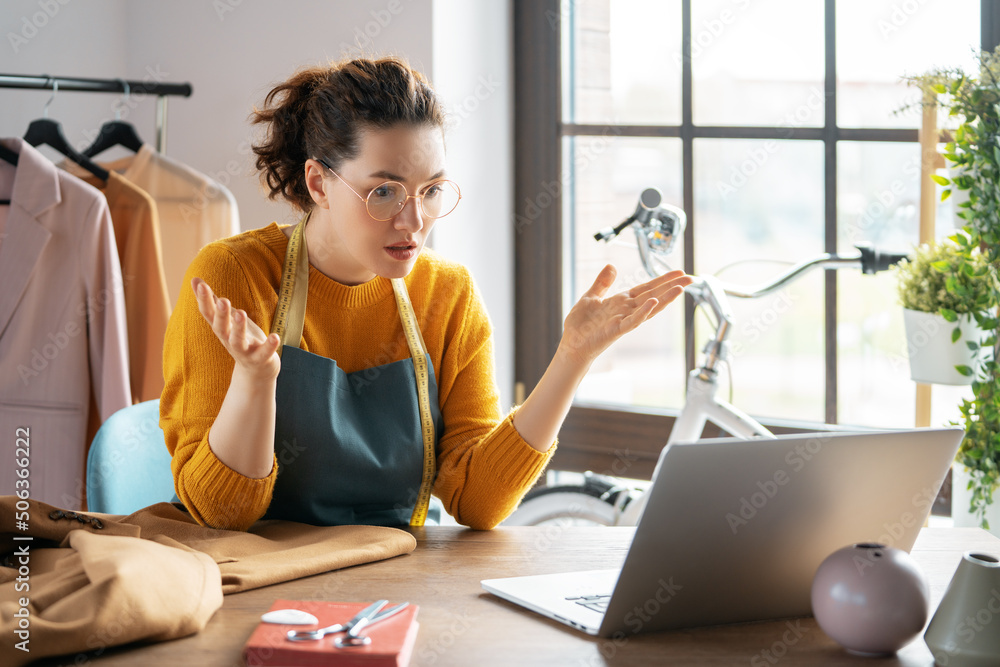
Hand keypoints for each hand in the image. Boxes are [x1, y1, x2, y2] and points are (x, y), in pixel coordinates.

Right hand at [192, 277, 280, 380]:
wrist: (255, 371)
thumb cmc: (239, 338)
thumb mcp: (225, 319)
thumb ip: (211, 301)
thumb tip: (194, 279)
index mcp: (221, 328)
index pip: (208, 314)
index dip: (203, 299)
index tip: (199, 283)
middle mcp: (229, 340)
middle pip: (221, 328)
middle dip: (221, 314)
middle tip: (223, 300)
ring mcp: (244, 351)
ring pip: (238, 341)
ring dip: (239, 328)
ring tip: (241, 312)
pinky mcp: (260, 359)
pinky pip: (264, 353)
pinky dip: (269, 346)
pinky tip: (275, 336)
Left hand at [558, 265, 691, 366]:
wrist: (572, 343)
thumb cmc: (580, 324)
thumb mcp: (591, 297)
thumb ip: (603, 282)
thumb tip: (612, 265)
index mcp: (622, 301)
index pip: (646, 287)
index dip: (662, 279)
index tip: (678, 272)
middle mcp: (626, 310)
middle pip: (653, 295)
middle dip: (671, 286)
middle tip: (690, 278)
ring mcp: (623, 320)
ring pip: (648, 308)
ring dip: (664, 298)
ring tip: (680, 289)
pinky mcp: (616, 330)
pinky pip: (632, 321)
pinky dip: (643, 312)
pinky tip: (653, 303)